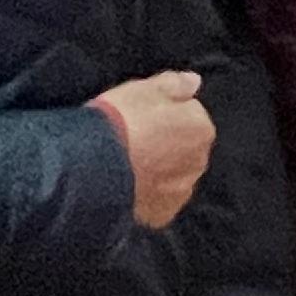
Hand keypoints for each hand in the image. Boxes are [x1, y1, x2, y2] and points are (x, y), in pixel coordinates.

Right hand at [95, 71, 212, 227]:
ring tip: (130, 165)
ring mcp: (182, 190)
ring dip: (161, 171)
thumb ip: (174, 84)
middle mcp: (200, 161)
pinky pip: (160, 201)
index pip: (191, 116)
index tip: (144, 117)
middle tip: (136, 140)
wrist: (94, 166)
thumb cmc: (121, 120)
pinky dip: (149, 195)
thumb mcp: (144, 88)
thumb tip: (195, 81)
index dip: (166, 115)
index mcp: (201, 128)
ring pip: (175, 176)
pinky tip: (129, 186)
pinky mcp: (162, 214)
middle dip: (168, 145)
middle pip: (186, 148)